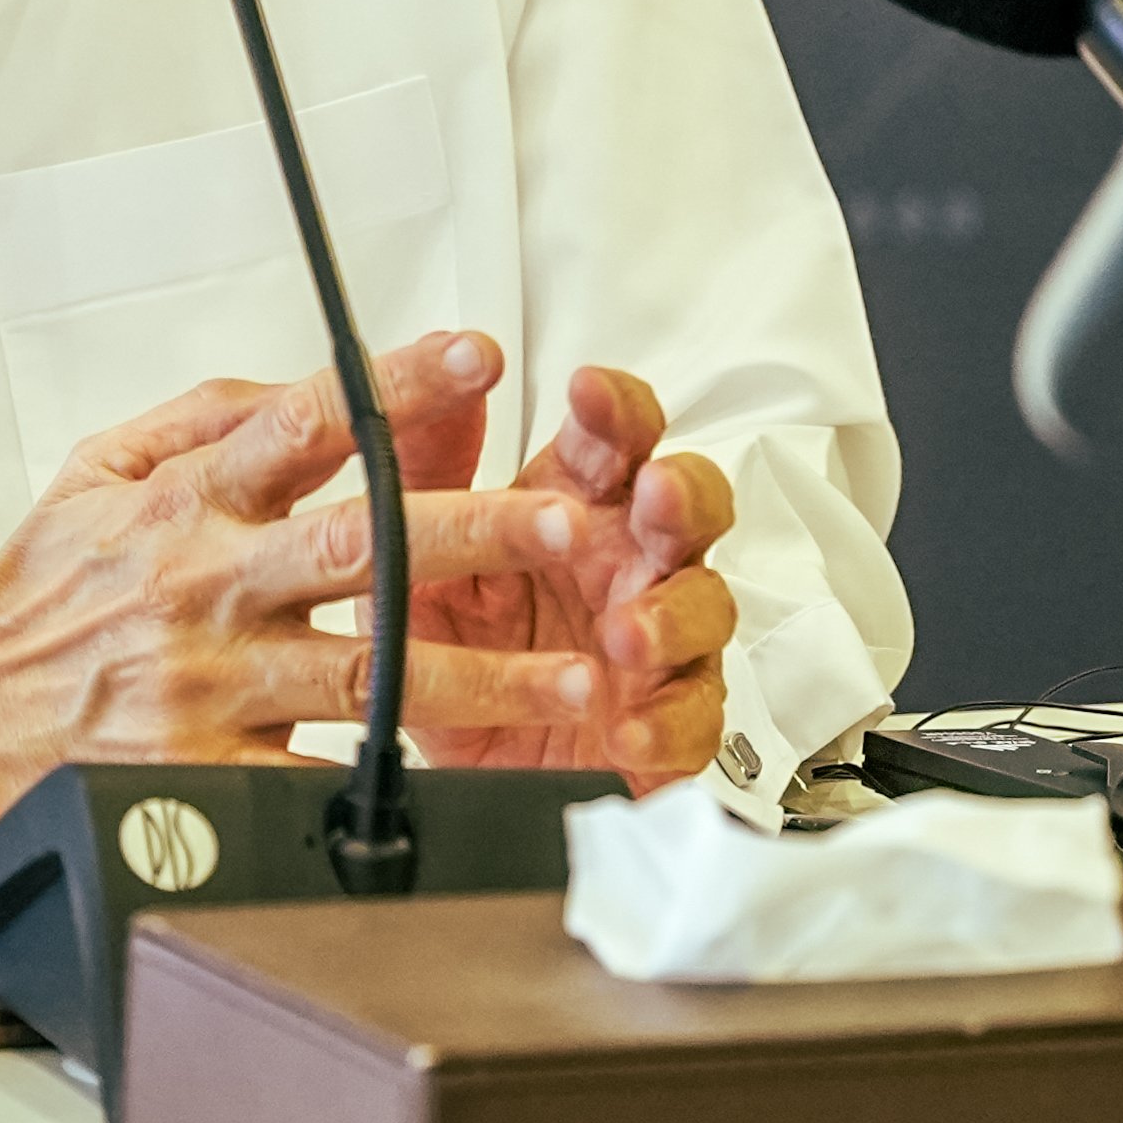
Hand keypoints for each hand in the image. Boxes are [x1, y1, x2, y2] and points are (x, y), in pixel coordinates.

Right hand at [0, 331, 607, 858]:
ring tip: (580, 681)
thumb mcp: (92, 471)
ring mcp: (212, 685)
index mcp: (187, 501)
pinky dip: (398, 787)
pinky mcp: (206, 776)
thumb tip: (298, 379)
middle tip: (577, 523)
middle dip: (483, 530)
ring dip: (485, 676)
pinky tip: (481, 789)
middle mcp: (208, 585)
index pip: (305, 422)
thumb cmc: (36, 601)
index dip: (395, 383)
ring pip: (372, 673)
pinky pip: (320, 781)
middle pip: (367, 545)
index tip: (477, 354)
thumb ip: (199, 416)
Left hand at [399, 342, 735, 789]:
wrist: (463, 754)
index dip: (615, 408)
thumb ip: (428, 459)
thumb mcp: (417, 546)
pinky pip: (692, 721)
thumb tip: (440, 369)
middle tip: (654, 495)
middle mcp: (628, 562)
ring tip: (624, 633)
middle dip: (682, 494)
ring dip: (674, 615)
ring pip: (706, 607)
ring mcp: (658, 641)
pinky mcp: (666, 724)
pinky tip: (629, 728)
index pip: (613, 438)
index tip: (589, 391)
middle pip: (689, 506)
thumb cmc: (460, 637)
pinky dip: (668, 724)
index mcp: (575, 504)